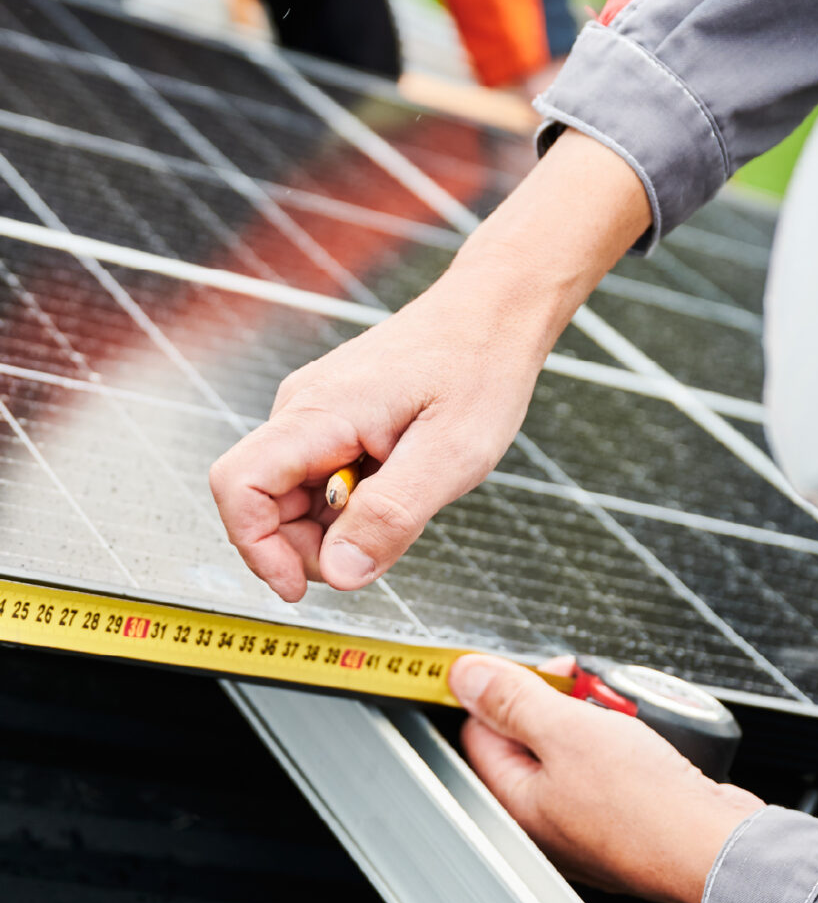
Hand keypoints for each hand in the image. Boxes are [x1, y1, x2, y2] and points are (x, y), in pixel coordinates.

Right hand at [208, 130, 649, 600]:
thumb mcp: (451, 456)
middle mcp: (303, 411)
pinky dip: (352, 504)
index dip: (256, 547)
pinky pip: (322, 479)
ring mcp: (317, 416)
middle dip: (308, 546)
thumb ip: (391, 516)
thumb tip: (341, 574)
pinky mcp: (337, 421)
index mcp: (318, 414)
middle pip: (264, 502)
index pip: (239, 486)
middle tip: (377, 554)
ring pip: (294, 496)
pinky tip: (400, 489)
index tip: (302, 587)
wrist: (494, 314)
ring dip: (336, 527)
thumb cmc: (479, 370)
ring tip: (403, 508)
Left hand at [451, 654, 765, 902]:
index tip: (550, 671)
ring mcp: (587, 823)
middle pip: (534, 737)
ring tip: (633, 721)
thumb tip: (465, 675)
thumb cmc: (645, 806)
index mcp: (513, 801)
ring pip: (580, 750)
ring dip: (604, 723)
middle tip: (598, 696)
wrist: (714, 845)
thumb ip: (514, 699)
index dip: (512, 688)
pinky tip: (653, 746)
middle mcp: (544, 819)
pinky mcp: (627, 819)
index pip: (482, 728)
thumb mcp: (568, 731)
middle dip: (566, 703)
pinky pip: (616, 769)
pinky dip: (632, 748)